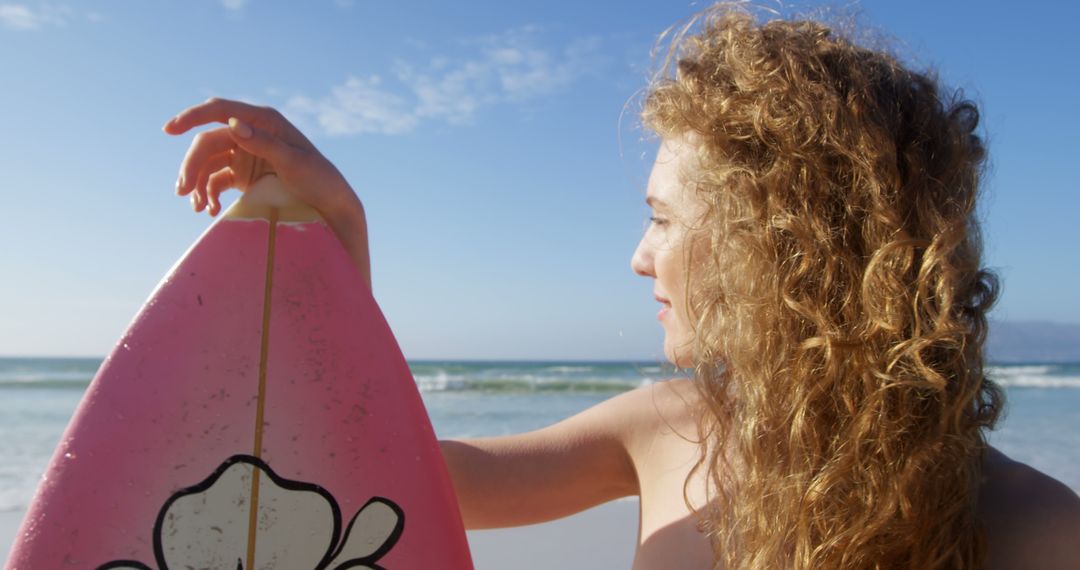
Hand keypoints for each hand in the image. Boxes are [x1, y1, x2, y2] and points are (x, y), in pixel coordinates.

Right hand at [163, 97, 357, 217]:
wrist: (331, 205)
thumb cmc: (320, 179)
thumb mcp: (294, 163)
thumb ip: (264, 143)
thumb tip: (232, 124)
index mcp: (264, 120)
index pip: (220, 111)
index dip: (191, 117)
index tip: (169, 130)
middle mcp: (251, 133)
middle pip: (207, 142)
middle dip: (191, 166)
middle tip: (183, 192)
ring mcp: (246, 154)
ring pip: (208, 163)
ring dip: (196, 183)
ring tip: (196, 207)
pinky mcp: (244, 175)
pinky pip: (216, 180)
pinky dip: (208, 194)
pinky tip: (208, 210)